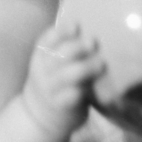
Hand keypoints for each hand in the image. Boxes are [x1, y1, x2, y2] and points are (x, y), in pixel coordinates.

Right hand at [21, 22, 104, 138]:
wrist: (39, 115)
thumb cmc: (55, 81)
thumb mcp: (52, 63)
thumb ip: (67, 48)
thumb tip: (97, 30)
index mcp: (41, 55)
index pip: (47, 39)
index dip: (62, 32)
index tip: (77, 26)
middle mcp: (43, 70)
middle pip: (59, 55)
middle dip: (78, 48)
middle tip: (94, 43)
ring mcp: (50, 89)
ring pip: (67, 75)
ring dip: (86, 68)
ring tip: (102, 64)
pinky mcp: (60, 106)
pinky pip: (71, 97)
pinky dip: (82, 91)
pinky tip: (92, 87)